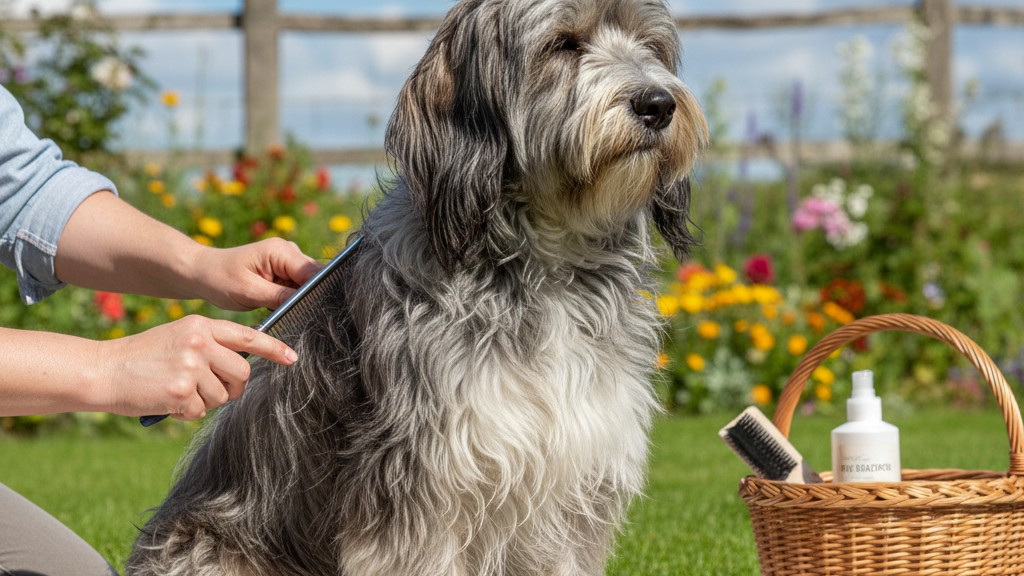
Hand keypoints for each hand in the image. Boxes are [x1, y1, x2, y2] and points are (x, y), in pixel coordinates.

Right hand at [96, 315, 297, 419]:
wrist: (103, 370)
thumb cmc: (144, 357)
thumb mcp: (178, 336)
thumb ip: (210, 344)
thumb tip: (243, 365)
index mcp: (201, 326)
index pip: (247, 336)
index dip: (273, 348)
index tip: (292, 357)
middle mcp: (199, 343)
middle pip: (242, 373)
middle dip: (232, 387)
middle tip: (209, 389)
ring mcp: (191, 367)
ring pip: (223, 396)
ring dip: (205, 400)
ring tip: (179, 390)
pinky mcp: (180, 391)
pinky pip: (200, 411)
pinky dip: (186, 412)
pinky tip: (168, 400)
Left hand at [192, 238, 321, 311]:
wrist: (202, 274)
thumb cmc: (220, 279)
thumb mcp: (249, 291)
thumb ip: (281, 296)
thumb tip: (308, 303)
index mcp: (281, 251)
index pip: (313, 272)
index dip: (317, 292)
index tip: (311, 311)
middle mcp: (288, 252)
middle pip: (313, 278)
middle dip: (306, 297)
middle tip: (291, 314)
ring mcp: (287, 261)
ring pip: (307, 285)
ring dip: (297, 299)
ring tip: (278, 308)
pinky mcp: (284, 272)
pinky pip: (297, 288)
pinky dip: (290, 299)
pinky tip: (275, 305)